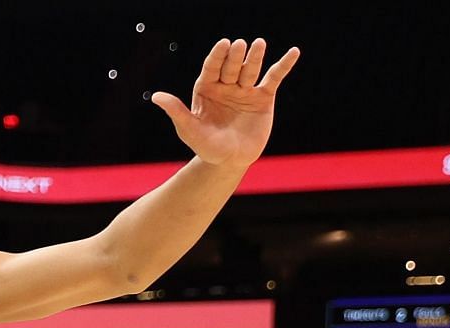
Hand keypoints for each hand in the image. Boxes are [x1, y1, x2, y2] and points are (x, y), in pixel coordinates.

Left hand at [151, 37, 299, 171]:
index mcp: (206, 89)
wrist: (229, 162)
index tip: (223, 45)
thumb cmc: (206, 147)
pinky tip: (294, 52)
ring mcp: (245, 90)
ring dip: (255, 57)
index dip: (217, 57)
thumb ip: (176, 111)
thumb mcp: (190, 130)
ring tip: (258, 44)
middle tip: (239, 46)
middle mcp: (226, 85)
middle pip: (231, 67)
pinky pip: (274, 78)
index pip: (211, 68)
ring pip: (251, 69)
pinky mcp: (263, 97)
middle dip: (235, 57)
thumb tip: (155, 96)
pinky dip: (284, 65)